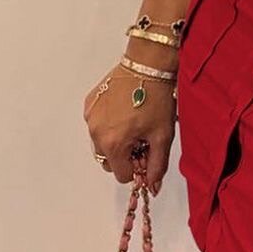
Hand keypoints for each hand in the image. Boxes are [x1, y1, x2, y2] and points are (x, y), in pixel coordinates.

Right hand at [83, 62, 176, 193]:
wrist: (147, 64)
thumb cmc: (157, 98)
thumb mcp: (163, 135)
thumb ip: (158, 165)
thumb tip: (152, 187)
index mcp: (113, 144)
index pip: (122, 175)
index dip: (138, 167)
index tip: (147, 151)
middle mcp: (96, 133)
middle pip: (109, 160)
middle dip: (125, 154)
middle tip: (142, 136)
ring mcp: (90, 117)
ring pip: (101, 143)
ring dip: (115, 139)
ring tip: (133, 121)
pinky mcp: (89, 103)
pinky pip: (96, 124)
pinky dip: (108, 123)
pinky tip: (124, 109)